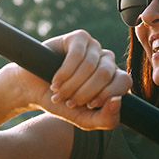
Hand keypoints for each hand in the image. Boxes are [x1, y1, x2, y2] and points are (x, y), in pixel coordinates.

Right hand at [11, 30, 131, 129]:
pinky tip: (55, 80)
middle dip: (84, 93)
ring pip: (91, 66)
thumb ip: (107, 119)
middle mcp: (107, 60)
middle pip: (105, 74)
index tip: (88, 106)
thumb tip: (117, 100)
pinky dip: (64, 72)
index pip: (124, 82)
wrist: (34, 91)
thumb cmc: (62, 104)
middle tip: (68, 101)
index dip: (106, 95)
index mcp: (114, 78)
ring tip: (58, 92)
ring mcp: (94, 47)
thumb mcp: (86, 120)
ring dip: (71, 85)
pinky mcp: (79, 38)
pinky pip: (77, 55)